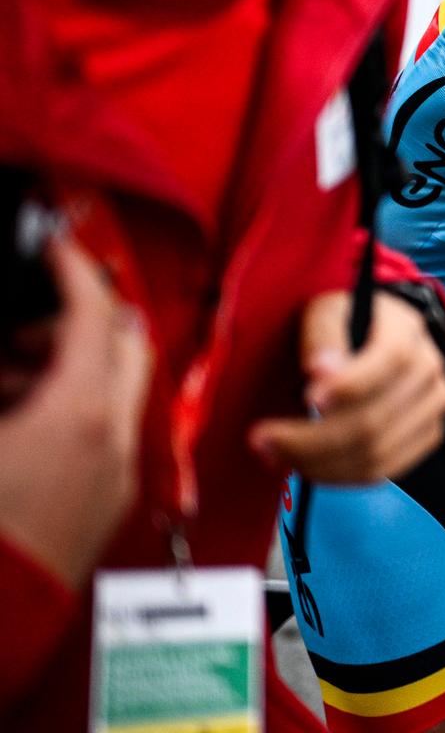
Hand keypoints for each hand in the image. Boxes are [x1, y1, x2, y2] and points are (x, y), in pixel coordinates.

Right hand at [0, 237, 152, 588]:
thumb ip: (1, 375)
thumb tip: (8, 355)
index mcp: (79, 413)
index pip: (94, 314)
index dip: (73, 270)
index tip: (56, 247)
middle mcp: (114, 439)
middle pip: (124, 347)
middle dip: (85, 316)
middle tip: (34, 309)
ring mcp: (116, 473)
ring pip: (118, 390)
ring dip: (77, 363)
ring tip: (15, 366)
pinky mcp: (107, 504)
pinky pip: (107, 430)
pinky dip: (77, 405)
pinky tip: (24, 415)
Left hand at [249, 289, 444, 482]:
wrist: (374, 337)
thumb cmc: (342, 323)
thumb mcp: (326, 312)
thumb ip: (323, 337)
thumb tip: (321, 373)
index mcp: (406, 331)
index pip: (391, 360)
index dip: (350, 385)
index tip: (307, 398)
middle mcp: (429, 371)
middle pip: (374, 420)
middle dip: (310, 439)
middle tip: (260, 439)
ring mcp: (432, 408)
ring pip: (374, 456)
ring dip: (316, 463)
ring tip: (273, 453)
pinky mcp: (426, 437)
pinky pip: (379, 472)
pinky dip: (336, 475)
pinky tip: (303, 463)